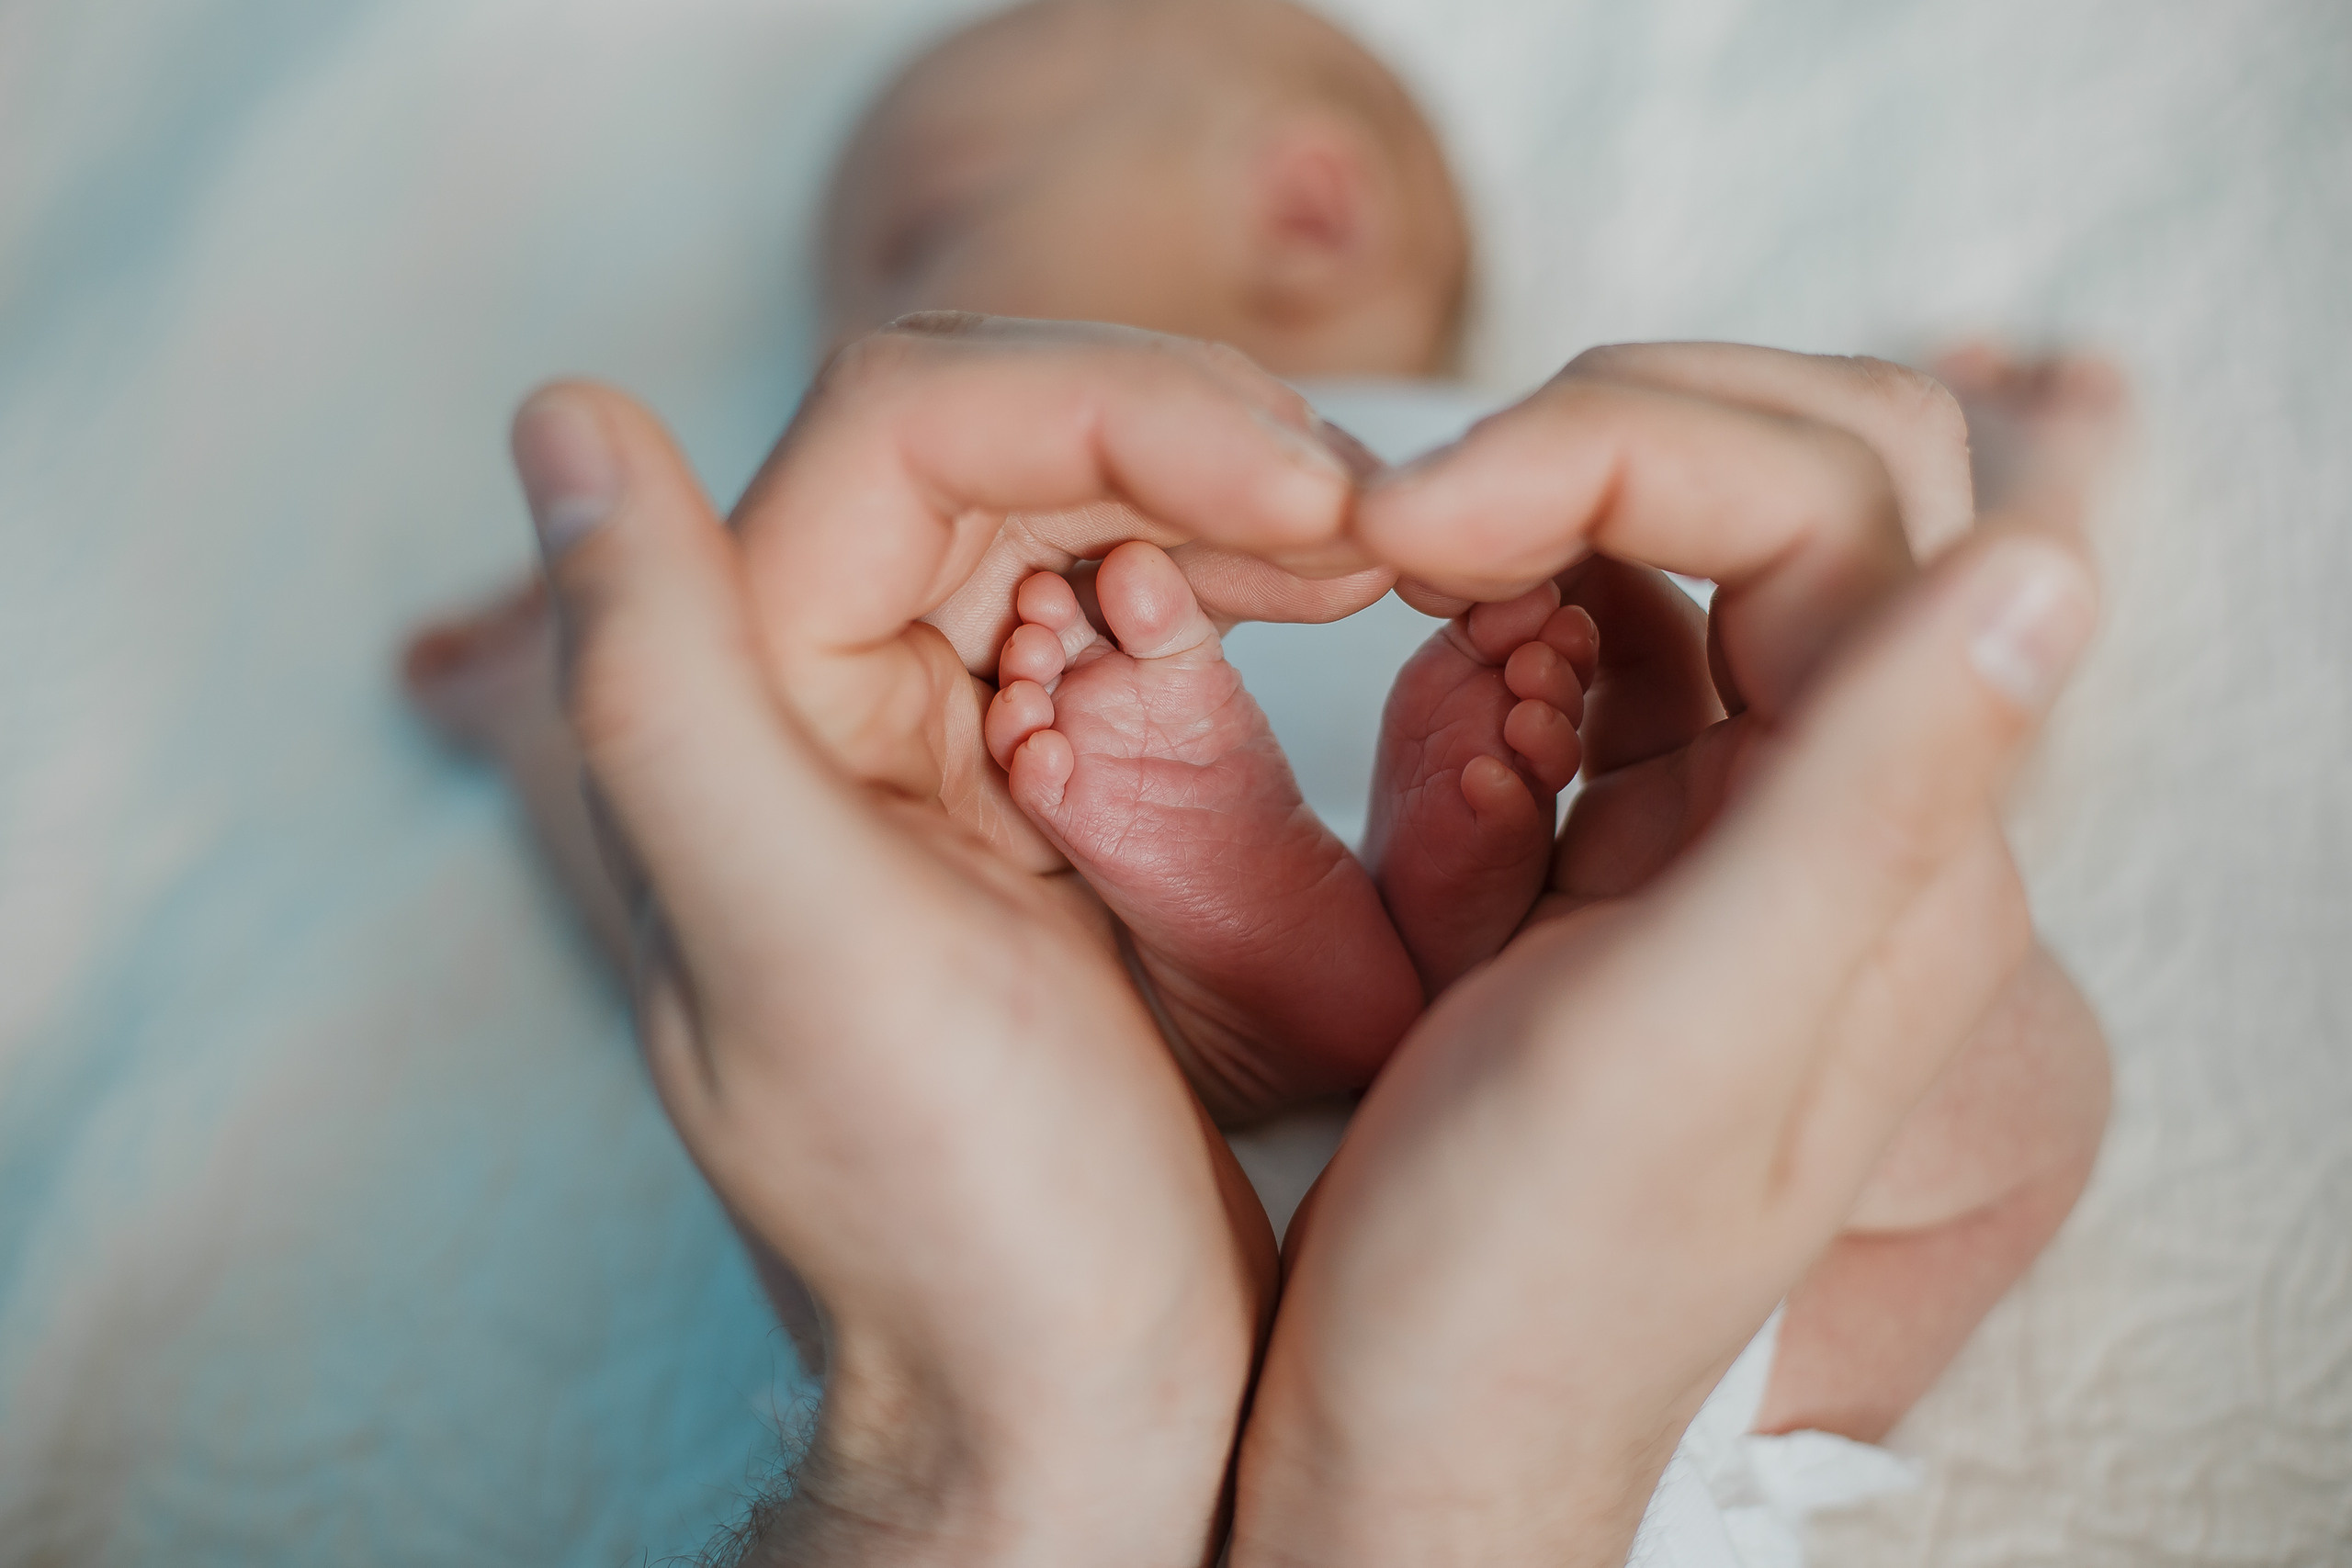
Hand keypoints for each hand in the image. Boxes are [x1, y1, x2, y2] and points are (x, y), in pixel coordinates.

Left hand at [508, 321, 1385, 1564]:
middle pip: (1009, 436)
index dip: (1116, 403)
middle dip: (1195, 440)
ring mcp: (944, 738)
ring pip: (1083, 505)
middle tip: (1366, 517)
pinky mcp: (1047, 791)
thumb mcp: (800, 958)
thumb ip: (654, 690)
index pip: (914, 425)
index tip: (1304, 484)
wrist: (1071, 1406)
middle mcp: (824, 696)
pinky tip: (1331, 602)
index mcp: (750, 705)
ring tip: (1371, 550)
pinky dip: (1238, 578)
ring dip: (1231, 495)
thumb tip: (559, 413)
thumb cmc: (963, 1219)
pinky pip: (1137, 608)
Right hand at [1234, 346, 2096, 1566]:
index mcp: (1896, 840)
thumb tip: (2060, 557)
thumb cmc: (1525, 1276)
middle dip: (1583, 462)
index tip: (1403, 516)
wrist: (1416, 1437)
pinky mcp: (1632, 851)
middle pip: (1779, 471)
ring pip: (1666, 554)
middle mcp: (1846, 807)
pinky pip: (1585, 662)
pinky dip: (1492, 669)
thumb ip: (1875, 795)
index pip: (1818, 496)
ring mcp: (1739, 823)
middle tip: (1400, 537)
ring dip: (1526, 577)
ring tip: (1436, 732)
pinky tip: (1448, 768)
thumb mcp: (1689, 1039)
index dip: (1607, 448)